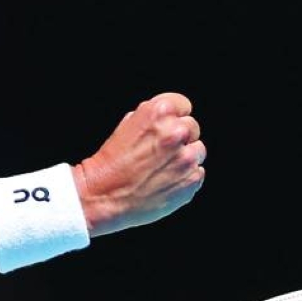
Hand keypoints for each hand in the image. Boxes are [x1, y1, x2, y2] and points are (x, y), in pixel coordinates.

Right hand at [74, 91, 205, 237]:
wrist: (103, 195)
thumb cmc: (111, 161)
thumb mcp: (127, 124)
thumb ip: (152, 116)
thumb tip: (170, 117)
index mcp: (160, 112)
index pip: (184, 105)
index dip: (174, 116)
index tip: (169, 125)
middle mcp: (177, 132)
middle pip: (192, 127)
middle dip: (180, 137)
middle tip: (161, 150)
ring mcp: (186, 158)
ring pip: (198, 151)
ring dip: (185, 157)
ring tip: (163, 167)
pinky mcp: (191, 180)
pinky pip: (197, 173)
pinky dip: (185, 177)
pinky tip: (166, 180)